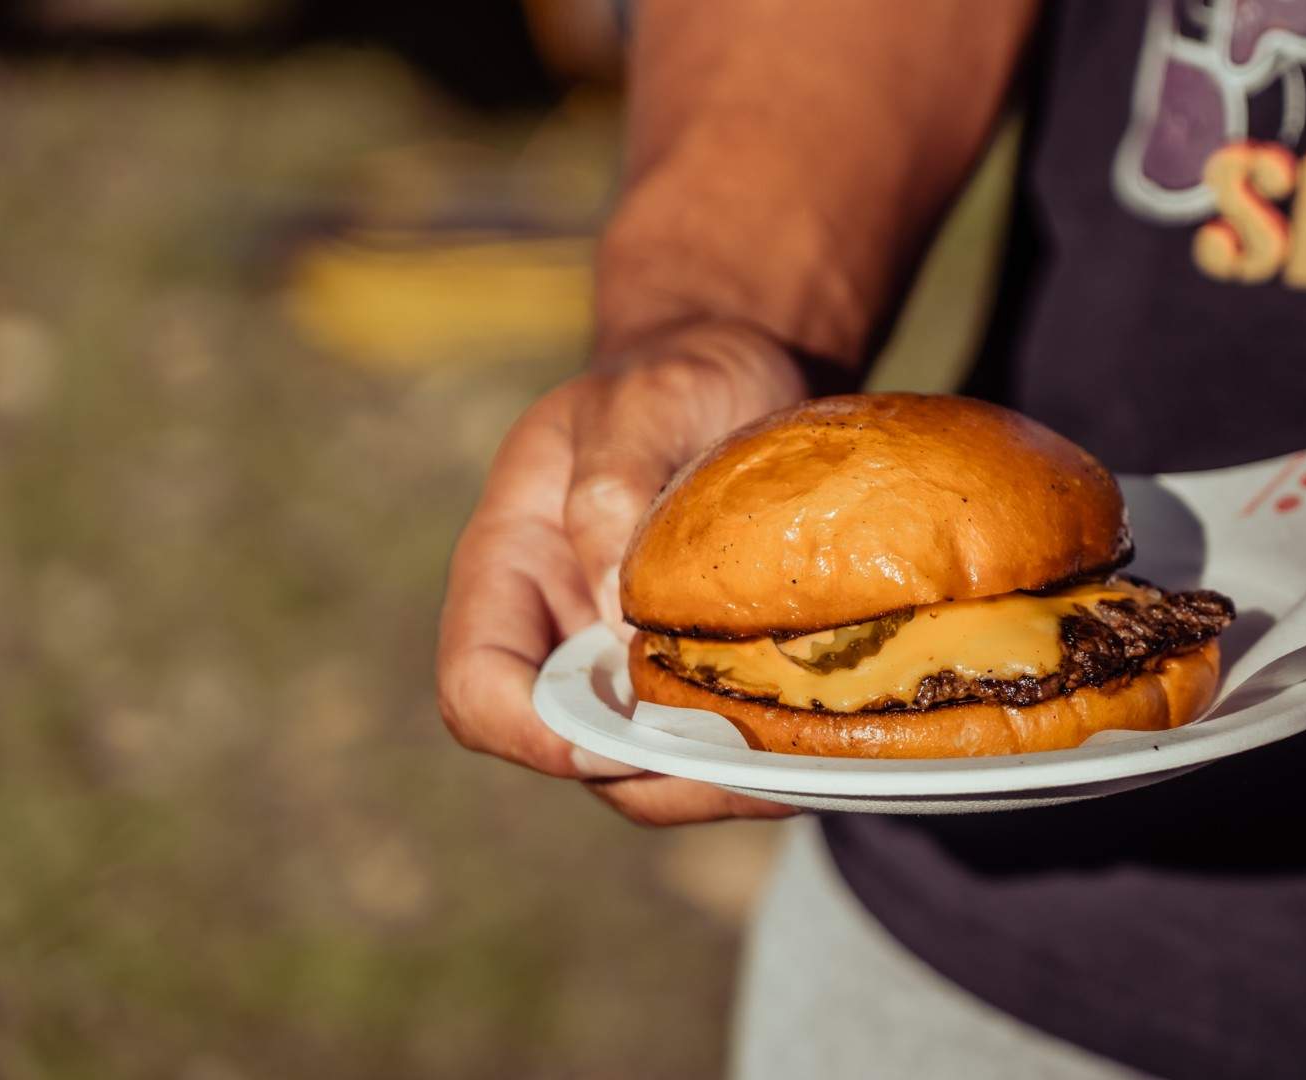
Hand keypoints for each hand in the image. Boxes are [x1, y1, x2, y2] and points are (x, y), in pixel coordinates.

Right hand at [437, 320, 808, 824]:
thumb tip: (614, 618)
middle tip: (742, 771)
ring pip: (652, 771)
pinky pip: (717, 746)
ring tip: (796, 768)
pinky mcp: (701, 676)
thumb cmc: (677, 376)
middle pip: (573, 753)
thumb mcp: (646, 400)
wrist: (739, 374)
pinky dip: (763, 763)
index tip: (617, 740)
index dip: (533, 734)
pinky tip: (826, 746)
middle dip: (652, 779)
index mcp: (508, 571)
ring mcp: (631, 666)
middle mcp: (559, 636)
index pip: (479, 689)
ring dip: (718, 786)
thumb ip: (613, 487)